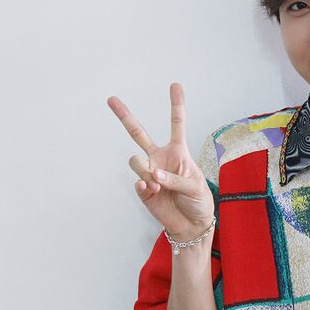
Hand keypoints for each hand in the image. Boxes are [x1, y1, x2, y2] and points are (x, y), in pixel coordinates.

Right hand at [108, 82, 214, 240]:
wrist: (191, 225)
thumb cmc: (198, 201)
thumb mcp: (195, 186)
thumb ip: (175, 178)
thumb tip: (154, 174)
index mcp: (178, 152)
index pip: (176, 124)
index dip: (176, 104)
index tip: (175, 85)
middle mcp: (160, 158)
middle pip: (138, 133)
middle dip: (124, 116)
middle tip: (111, 99)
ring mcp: (149, 173)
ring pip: (136, 161)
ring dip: (146, 170)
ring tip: (158, 183)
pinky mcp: (143, 189)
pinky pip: (137, 180)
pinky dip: (144, 184)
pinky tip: (152, 188)